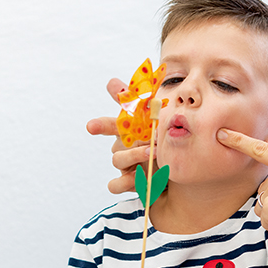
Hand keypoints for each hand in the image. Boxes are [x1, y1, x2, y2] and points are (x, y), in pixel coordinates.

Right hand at [86, 78, 152, 194]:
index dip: (100, 124)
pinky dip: (125, 183)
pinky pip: (115, 185)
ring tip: (152, 154)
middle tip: (123, 135)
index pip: (110, 124)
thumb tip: (111, 81)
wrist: (176, 170)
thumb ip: (139, 102)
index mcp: (128, 132)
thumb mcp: (156, 122)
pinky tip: (139, 179)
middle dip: (120, 137)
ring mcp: (124, 167)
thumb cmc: (162, 144)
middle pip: (115, 143)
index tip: (91, 126)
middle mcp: (123, 148)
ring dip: (134, 156)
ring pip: (116, 160)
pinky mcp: (127, 184)